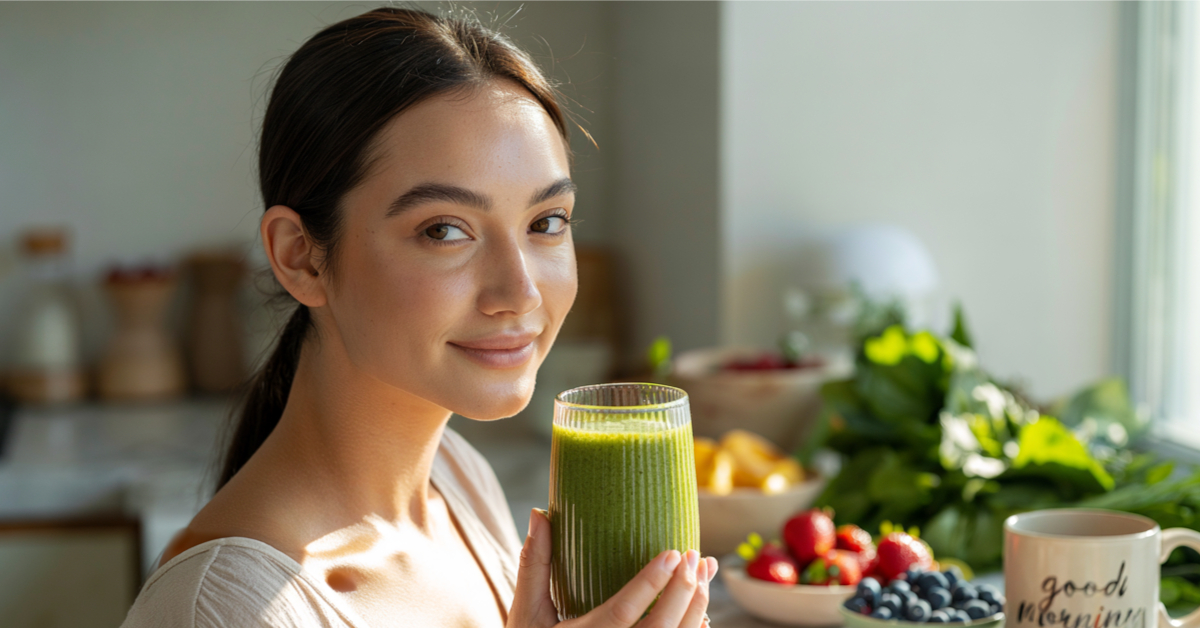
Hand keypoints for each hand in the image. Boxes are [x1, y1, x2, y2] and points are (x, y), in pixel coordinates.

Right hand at [508, 509, 717, 627]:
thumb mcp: (526, 611)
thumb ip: (534, 564)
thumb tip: (539, 513)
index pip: (622, 612)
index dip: (650, 583)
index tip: (672, 552)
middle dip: (683, 591)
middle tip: (695, 556)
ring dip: (696, 607)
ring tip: (705, 570)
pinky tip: (701, 611)